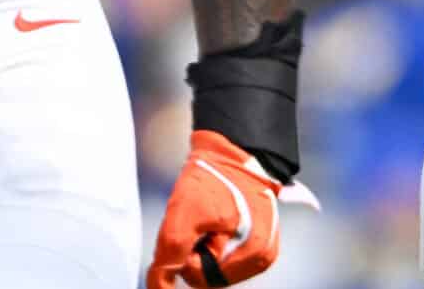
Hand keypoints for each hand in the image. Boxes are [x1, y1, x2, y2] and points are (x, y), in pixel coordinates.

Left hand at [148, 129, 313, 287]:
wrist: (232, 148)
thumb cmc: (213, 176)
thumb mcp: (182, 214)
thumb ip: (170, 256)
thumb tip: (160, 288)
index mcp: (254, 254)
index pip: (203, 278)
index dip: (187, 254)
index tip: (192, 227)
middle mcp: (263, 256)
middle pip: (212, 276)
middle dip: (198, 251)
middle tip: (201, 220)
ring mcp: (262, 248)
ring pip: (217, 267)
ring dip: (205, 246)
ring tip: (210, 217)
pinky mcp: (258, 239)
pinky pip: (226, 254)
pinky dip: (214, 240)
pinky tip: (216, 220)